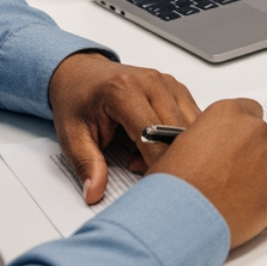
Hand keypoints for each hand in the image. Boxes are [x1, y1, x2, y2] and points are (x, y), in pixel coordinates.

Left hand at [47, 51, 200, 203]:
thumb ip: (87, 164)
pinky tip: (157, 143)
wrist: (82, 73)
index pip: (152, 135)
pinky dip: (182, 138)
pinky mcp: (178, 89)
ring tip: (145, 154)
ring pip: (192, 126)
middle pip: (177, 131)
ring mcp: (168, 83)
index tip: (148, 183)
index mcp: (123, 90)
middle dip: (166, 158)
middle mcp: (151, 82)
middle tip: (140, 168)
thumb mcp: (72, 135)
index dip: (153, 164)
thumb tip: (95, 192)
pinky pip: (194, 119)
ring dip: (176, 147)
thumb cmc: (78, 99)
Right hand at [148, 98, 266, 248]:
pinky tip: (259, 208)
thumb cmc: (175, 186)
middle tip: (238, 178)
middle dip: (256, 157)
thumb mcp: (180, 147)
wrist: (182, 217)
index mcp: (229, 114)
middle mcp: (255, 130)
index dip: (244, 134)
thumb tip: (210, 149)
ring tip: (245, 198)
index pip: (251, 112)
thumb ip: (206, 139)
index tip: (238, 147)